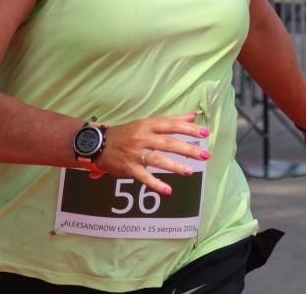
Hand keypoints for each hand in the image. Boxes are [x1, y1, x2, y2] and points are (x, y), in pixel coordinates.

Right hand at [82, 112, 211, 195]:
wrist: (99, 144)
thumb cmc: (127, 132)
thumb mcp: (147, 123)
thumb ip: (170, 120)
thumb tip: (193, 115)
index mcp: (148, 125)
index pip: (171, 125)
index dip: (189, 129)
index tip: (205, 133)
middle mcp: (142, 138)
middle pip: (167, 142)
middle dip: (187, 149)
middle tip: (205, 155)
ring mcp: (135, 153)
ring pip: (157, 159)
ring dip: (174, 166)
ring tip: (189, 171)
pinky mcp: (129, 168)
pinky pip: (144, 177)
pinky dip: (155, 184)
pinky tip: (168, 190)